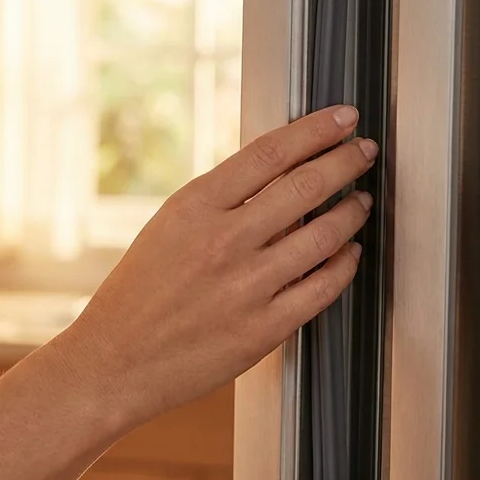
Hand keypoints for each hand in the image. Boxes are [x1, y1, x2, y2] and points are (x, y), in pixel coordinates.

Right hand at [58, 104, 376, 427]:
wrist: (115, 360)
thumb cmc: (138, 293)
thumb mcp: (168, 226)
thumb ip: (221, 199)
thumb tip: (281, 170)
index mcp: (194, 207)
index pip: (270, 152)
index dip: (316, 130)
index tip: (342, 118)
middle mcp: (223, 241)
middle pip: (306, 185)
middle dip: (346, 160)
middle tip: (364, 151)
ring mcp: (246, 286)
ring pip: (324, 235)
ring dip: (352, 211)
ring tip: (360, 200)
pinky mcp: (264, 329)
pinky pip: (323, 287)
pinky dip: (345, 263)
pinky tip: (349, 252)